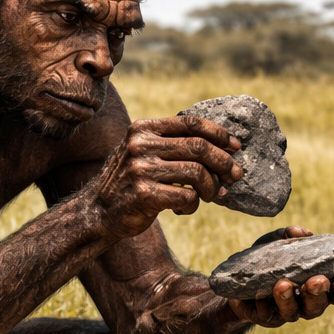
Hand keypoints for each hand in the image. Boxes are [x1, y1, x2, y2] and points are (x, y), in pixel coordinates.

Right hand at [88, 116, 241, 240]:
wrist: (98, 210)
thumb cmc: (130, 182)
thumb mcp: (143, 153)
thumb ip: (172, 145)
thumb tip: (223, 149)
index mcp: (144, 129)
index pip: (190, 123)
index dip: (218, 133)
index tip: (235, 146)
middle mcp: (141, 145)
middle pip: (199, 148)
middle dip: (224, 162)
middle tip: (236, 175)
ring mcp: (141, 169)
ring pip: (197, 173)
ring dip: (212, 187)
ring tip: (212, 196)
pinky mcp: (144, 194)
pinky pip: (187, 198)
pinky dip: (193, 206)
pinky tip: (184, 209)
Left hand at [226, 226, 333, 326]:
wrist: (240, 280)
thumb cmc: (269, 259)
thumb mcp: (278, 242)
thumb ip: (291, 236)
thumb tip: (301, 233)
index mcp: (318, 285)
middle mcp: (306, 303)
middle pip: (318, 306)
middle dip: (318, 294)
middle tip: (317, 281)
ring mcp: (286, 312)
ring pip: (293, 313)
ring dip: (289, 300)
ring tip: (283, 285)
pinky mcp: (265, 317)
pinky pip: (266, 314)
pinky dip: (263, 303)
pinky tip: (260, 294)